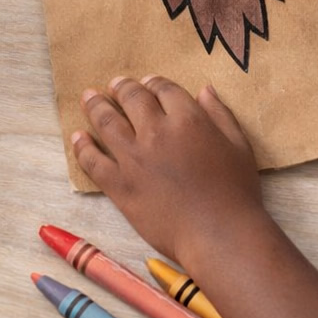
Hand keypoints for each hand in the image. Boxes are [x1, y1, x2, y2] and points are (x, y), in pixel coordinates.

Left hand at [71, 75, 267, 267]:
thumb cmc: (236, 193)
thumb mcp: (239, 146)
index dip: (153, 82)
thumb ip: (220, 115)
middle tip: (114, 84)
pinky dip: (82, 147)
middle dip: (122, 87)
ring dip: (96, 106)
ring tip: (89, 97)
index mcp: (187, 120)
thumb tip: (204, 90)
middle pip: (132, 98)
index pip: (164, 89)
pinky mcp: (120, 185)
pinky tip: (78, 137)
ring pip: (107, 122)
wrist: (219, 235)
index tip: (147, 82)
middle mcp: (156, 133)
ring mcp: (134, 159)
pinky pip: (93, 161)